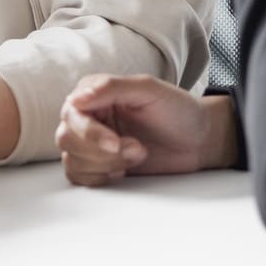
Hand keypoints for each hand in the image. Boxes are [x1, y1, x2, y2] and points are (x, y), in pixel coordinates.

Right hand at [55, 74, 232, 185]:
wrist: (198, 140)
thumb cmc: (177, 110)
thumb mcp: (149, 90)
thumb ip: (111, 87)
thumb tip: (76, 97)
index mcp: (95, 93)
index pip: (72, 112)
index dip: (89, 132)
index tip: (115, 142)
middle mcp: (87, 116)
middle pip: (67, 138)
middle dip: (102, 151)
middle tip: (137, 149)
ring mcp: (90, 143)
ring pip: (72, 160)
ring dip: (107, 164)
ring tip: (138, 154)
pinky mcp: (97, 165)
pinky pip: (79, 177)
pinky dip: (100, 177)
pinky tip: (123, 169)